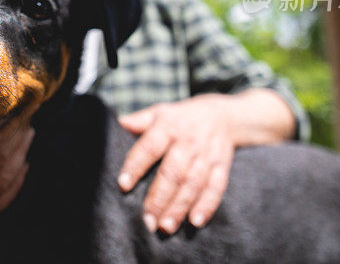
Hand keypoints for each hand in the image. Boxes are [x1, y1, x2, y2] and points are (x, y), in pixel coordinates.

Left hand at [117, 94, 235, 234]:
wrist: (222, 115)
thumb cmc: (180, 118)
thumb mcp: (159, 112)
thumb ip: (139, 120)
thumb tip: (117, 123)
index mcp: (168, 126)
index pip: (150, 146)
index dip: (136, 165)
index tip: (123, 185)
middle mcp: (188, 142)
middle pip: (173, 172)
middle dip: (160, 198)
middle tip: (147, 220)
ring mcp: (206, 155)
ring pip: (193, 183)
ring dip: (180, 207)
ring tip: (165, 227)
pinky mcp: (221, 167)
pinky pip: (216, 187)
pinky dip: (207, 205)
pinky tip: (195, 222)